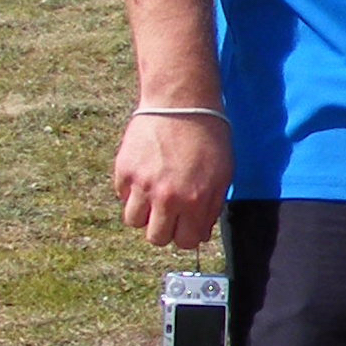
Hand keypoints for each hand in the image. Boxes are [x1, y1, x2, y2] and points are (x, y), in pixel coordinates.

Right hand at [113, 113, 231, 251]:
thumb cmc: (209, 137)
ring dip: (144, 213)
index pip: (186, 242)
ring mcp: (142, 185)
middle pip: (156, 238)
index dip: (187, 235)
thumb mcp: (223, 174)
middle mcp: (166, 198)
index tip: (187, 224)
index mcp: (195, 201)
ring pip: (134, 222)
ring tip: (155, 194)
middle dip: (165, 229)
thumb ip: (211, 207)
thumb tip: (199, 234)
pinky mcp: (124, 171)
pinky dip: (131, 191)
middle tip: (170, 212)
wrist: (181, 103)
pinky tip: (145, 174)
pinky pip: (122, 196)